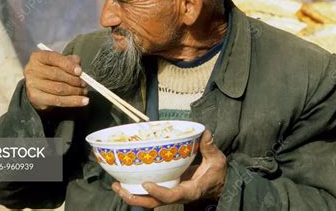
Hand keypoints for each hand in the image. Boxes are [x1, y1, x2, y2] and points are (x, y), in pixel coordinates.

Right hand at [24, 51, 87, 109]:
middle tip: (84, 83)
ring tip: (84, 91)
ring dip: (75, 91)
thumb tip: (78, 64)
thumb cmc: (50, 71)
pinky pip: (58, 101)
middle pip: (57, 74)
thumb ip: (69, 60)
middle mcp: (32, 69)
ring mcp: (32, 84)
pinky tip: (83, 101)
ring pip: (59, 89)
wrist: (36, 88)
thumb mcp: (59, 62)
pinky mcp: (36, 98)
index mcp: (38, 57)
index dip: (68, 65)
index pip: (54, 58)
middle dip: (74, 79)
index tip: (80, 71)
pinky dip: (73, 101)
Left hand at [112, 130, 226, 207]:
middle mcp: (178, 195)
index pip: (173, 195)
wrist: (219, 185)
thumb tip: (204, 132)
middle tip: (119, 186)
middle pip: (153, 203)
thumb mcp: (217, 160)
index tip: (146, 184)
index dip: (159, 191)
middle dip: (135, 198)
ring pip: (148, 201)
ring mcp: (171, 194)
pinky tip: (125, 180)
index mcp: (190, 190)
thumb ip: (209, 147)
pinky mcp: (167, 189)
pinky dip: (136, 189)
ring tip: (116, 185)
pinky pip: (149, 194)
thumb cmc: (217, 173)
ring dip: (131, 195)